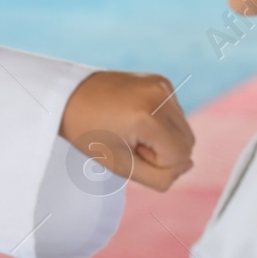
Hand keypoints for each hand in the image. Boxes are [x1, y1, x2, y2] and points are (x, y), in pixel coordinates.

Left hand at [59, 71, 194, 190]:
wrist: (68, 98)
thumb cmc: (89, 134)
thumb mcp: (122, 167)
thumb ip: (160, 177)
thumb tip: (188, 164)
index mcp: (148, 116)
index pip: (181, 156)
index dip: (156, 162)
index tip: (129, 149)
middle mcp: (160, 95)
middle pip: (188, 142)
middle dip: (163, 150)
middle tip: (129, 141)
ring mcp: (162, 84)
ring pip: (184, 128)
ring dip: (163, 137)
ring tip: (130, 128)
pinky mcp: (160, 80)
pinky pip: (175, 113)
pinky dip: (161, 122)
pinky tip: (135, 116)